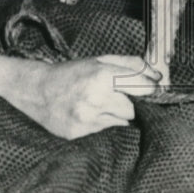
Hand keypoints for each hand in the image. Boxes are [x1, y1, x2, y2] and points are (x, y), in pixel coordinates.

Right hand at [11, 55, 159, 139]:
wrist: (35, 89)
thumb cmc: (72, 72)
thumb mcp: (101, 60)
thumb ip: (131, 64)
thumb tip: (157, 75)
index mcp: (102, 75)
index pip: (142, 87)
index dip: (150, 89)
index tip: (152, 89)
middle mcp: (95, 98)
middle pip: (134, 108)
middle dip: (132, 102)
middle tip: (120, 95)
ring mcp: (86, 118)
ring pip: (121, 120)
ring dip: (118, 112)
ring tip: (102, 102)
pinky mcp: (79, 132)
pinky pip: (105, 129)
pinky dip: (103, 121)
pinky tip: (90, 111)